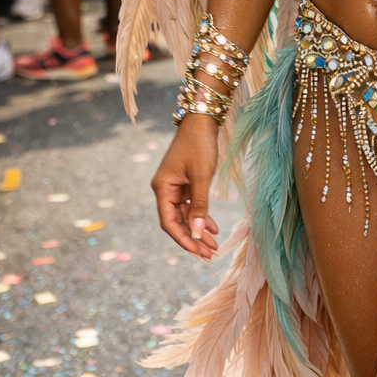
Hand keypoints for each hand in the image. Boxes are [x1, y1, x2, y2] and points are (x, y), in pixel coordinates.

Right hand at [151, 117, 221, 259]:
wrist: (202, 122)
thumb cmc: (199, 145)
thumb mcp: (202, 177)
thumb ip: (199, 206)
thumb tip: (197, 232)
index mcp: (162, 188)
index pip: (169, 222)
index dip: (183, 239)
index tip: (198, 252)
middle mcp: (165, 190)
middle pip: (177, 222)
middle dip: (193, 239)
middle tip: (209, 255)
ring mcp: (175, 187)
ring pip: (185, 216)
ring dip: (199, 230)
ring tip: (214, 246)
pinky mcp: (185, 183)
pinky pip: (191, 206)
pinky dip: (201, 217)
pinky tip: (213, 228)